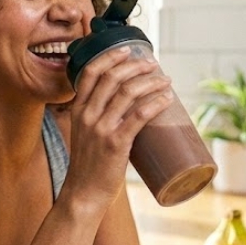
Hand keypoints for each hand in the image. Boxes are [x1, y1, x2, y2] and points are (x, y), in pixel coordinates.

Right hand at [63, 45, 172, 206]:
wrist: (83, 194)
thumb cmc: (88, 166)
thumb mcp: (85, 134)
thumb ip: (100, 118)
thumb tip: (129, 106)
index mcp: (78, 110)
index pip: (90, 72)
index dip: (110, 57)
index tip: (128, 50)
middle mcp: (87, 115)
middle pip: (112, 77)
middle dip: (136, 66)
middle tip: (153, 65)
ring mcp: (101, 129)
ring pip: (128, 93)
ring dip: (151, 81)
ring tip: (166, 80)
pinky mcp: (116, 144)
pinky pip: (140, 116)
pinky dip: (156, 102)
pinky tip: (167, 98)